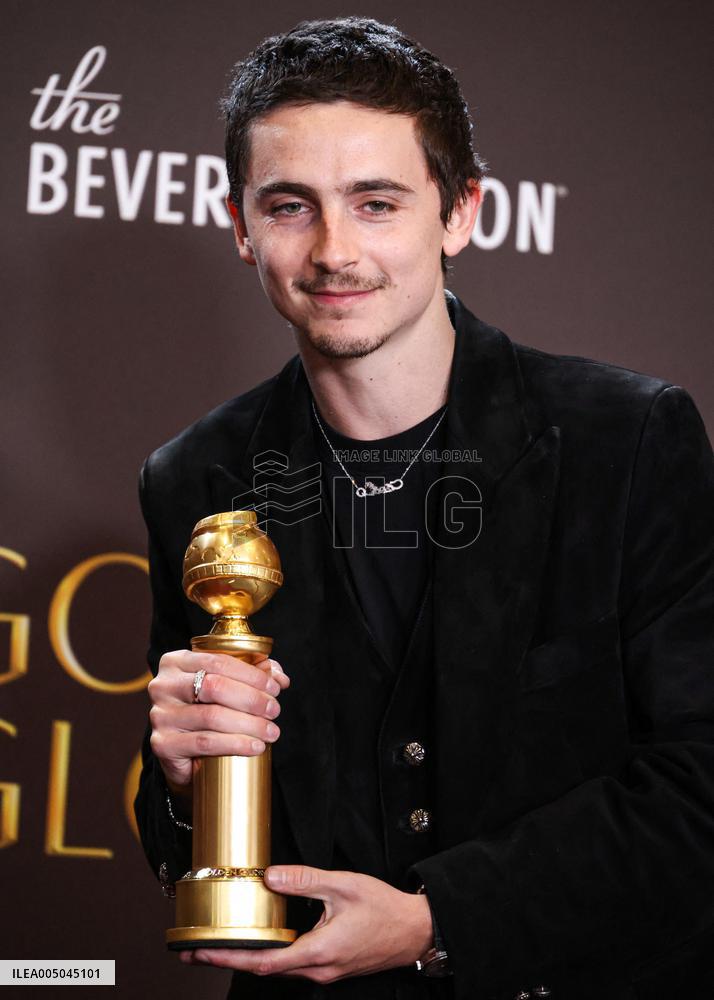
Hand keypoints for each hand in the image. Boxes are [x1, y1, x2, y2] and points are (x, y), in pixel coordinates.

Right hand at [147, 650, 289, 801]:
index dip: (252, 675)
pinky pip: (205, 742)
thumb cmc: (207, 710)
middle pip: (215, 687)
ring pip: (212, 716)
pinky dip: (236, 744)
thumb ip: (253, 675)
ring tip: (271, 731)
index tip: (275, 689)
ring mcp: (160, 715)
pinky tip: (255, 747)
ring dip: (249, 724)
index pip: (219, 662)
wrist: (182, 753)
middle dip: (252, 699)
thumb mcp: (227, 686)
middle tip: (274, 711)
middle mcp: (163, 685)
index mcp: (176, 661)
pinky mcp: (162, 744)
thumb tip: (280, 678)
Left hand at [180, 866, 433, 983]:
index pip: (263, 961)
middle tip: (196, 951)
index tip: (203, 951)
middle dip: (228, 959)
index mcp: (318, 951)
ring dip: (248, 958)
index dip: (229, 956)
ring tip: (220, 945)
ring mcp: (325, 971)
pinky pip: (293, 964)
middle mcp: (318, 969)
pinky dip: (271, 955)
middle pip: (264, 969)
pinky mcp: (330, 967)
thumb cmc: (385, 909)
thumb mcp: (344, 886)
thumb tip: (270, 876)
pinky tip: (262, 941)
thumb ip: (305, 880)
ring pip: (278, 968)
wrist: (416, 931)